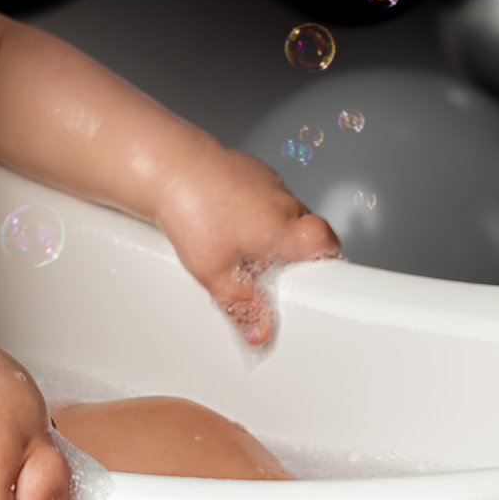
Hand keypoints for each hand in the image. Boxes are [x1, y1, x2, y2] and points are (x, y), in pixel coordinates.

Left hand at [157, 146, 342, 346]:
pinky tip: (229, 222)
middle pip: (309, 231)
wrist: (169, 166)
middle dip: (296, 254)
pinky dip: (256, 212)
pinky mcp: (252, 171)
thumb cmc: (193, 211)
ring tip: (243, 248)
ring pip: (286, 213)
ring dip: (274, 232)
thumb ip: (241, 307)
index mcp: (286, 229)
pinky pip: (266, 197)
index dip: (328, 264)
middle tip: (272, 273)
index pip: (330, 246)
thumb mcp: (215, 273)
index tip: (317, 280)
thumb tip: (258, 333)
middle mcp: (285, 203)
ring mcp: (270, 183)